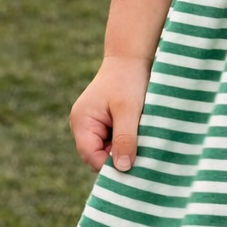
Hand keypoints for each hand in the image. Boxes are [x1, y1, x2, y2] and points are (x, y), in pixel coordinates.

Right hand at [69, 55, 151, 173]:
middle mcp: (82, 125)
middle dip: (119, 158)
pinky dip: (127, 141)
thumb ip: (125, 139)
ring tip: (144, 142)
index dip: (111, 166)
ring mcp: (93, 124)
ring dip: (125, 149)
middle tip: (144, 158)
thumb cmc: (128, 80)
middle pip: (98, 156)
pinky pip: (114, 140)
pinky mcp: (104, 122)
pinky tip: (142, 135)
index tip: (135, 169)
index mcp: (81, 122)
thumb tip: (123, 169)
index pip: (91, 156)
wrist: (132, 57)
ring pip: (108, 149)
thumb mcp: (128, 110)